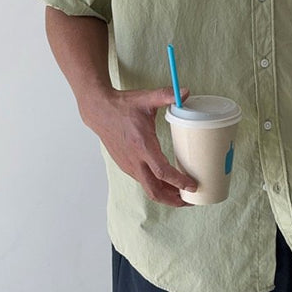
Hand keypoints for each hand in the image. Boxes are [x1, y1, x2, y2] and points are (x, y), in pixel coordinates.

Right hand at [81, 85, 197, 207]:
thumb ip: (166, 95)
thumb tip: (186, 91)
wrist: (99, 111)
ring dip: (165, 195)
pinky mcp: (126, 165)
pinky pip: (143, 181)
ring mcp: (129, 165)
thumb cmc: (123, 106)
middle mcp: (135, 160)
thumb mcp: (146, 99)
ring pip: (148, 188)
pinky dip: (156, 186)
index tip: (193, 186)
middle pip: (154, 190)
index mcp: (142, 145)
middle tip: (190, 200)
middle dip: (173, 199)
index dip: (179, 181)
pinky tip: (166, 183)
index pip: (162, 171)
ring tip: (182, 195)